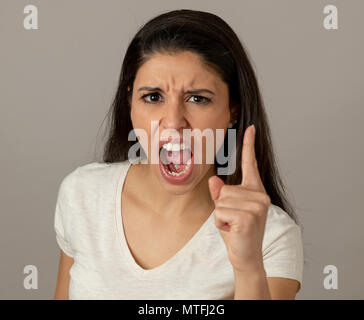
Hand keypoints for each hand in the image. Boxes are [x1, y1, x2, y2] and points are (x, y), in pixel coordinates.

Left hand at [208, 124, 270, 273]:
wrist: (246, 257)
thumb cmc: (236, 232)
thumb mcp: (226, 209)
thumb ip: (221, 194)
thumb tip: (214, 181)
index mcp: (255, 191)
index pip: (250, 164)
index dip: (248, 145)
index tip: (250, 128)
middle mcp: (259, 196)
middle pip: (224, 189)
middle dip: (221, 207)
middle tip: (233, 221)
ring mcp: (256, 206)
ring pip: (220, 200)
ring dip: (220, 216)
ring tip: (233, 226)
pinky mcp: (248, 216)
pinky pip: (220, 212)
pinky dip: (220, 224)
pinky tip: (233, 231)